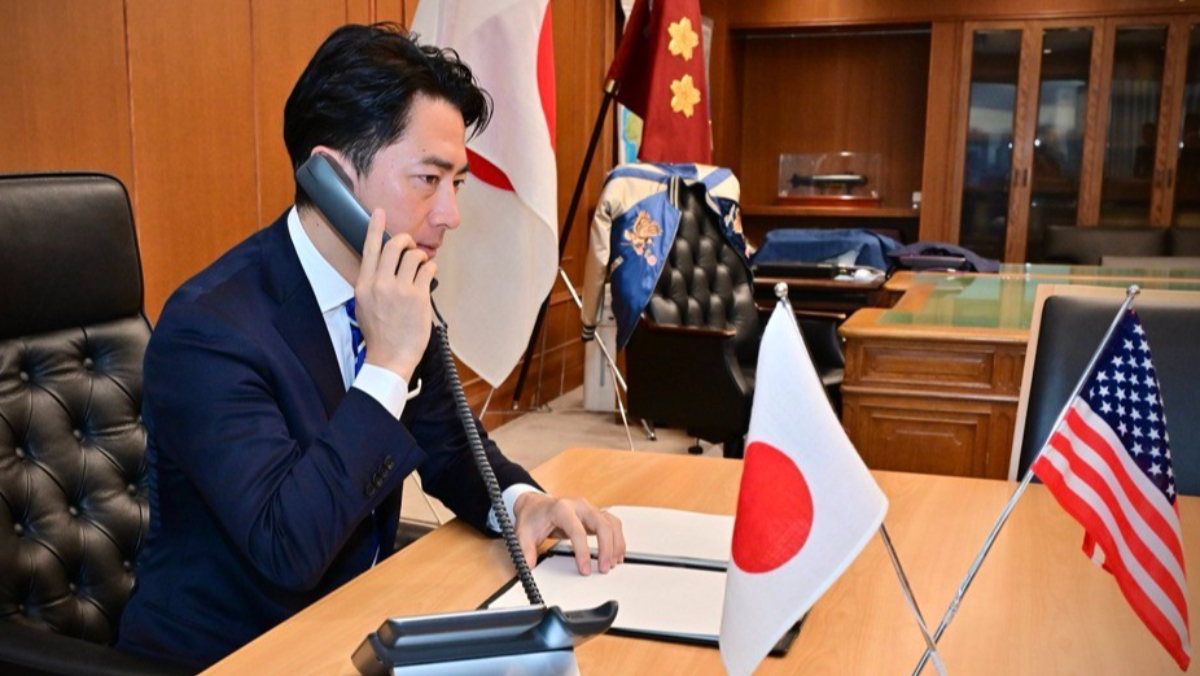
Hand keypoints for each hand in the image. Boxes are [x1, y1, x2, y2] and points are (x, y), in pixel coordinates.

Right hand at [355, 208, 436, 381]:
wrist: (390, 356)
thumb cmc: (378, 333)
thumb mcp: (364, 305)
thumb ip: (371, 284)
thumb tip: (381, 267)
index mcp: (364, 285)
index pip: (369, 249)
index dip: (375, 228)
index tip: (379, 213)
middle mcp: (380, 284)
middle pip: (394, 246)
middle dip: (405, 239)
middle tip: (409, 243)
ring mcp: (400, 290)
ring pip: (413, 256)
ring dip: (420, 255)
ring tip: (420, 263)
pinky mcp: (418, 297)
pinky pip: (427, 269)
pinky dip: (430, 267)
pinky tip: (428, 273)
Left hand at [512, 494, 625, 575]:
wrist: (536, 505)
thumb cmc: (533, 517)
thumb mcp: (523, 533)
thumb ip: (525, 550)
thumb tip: (529, 565)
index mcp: (561, 509)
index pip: (577, 530)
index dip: (583, 551)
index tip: (585, 569)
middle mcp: (579, 506)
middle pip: (601, 523)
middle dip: (606, 548)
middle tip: (604, 568)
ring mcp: (589, 509)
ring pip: (611, 522)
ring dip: (616, 544)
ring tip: (613, 563)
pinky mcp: (595, 514)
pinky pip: (613, 524)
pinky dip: (618, 539)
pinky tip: (616, 553)